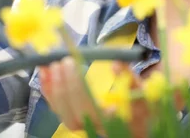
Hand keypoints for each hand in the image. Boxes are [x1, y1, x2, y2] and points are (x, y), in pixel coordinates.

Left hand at [39, 58, 153, 137]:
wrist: (137, 127)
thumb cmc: (143, 109)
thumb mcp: (144, 94)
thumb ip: (131, 79)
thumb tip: (116, 64)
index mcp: (111, 123)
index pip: (88, 108)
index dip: (75, 86)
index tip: (71, 61)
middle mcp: (95, 129)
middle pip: (71, 114)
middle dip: (62, 86)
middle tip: (60, 61)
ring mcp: (84, 127)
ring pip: (62, 114)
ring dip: (52, 89)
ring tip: (48, 65)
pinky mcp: (77, 121)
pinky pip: (59, 110)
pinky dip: (49, 93)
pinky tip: (45, 74)